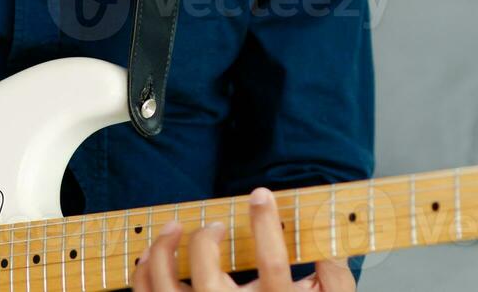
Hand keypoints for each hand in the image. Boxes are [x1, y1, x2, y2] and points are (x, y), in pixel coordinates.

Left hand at [130, 187, 355, 291]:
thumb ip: (336, 281)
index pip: (270, 261)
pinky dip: (142, 273)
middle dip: (205, 237)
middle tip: (215, 227)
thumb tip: (328, 244)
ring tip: (173, 228)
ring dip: (163, 248)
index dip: (264, 222)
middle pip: (207, 270)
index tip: (260, 194)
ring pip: (164, 283)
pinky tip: (152, 256)